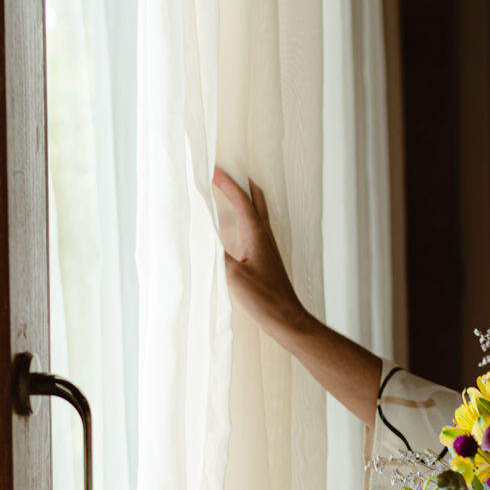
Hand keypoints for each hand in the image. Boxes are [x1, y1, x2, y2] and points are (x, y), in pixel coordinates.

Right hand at [215, 168, 306, 336]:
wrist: (287, 319)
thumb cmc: (264, 300)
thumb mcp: (234, 277)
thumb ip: (218, 255)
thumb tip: (202, 237)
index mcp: (257, 236)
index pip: (242, 201)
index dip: (227, 184)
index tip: (213, 170)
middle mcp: (265, 237)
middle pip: (257, 200)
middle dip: (243, 183)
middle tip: (228, 172)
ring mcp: (268, 247)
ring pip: (258, 213)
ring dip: (246, 198)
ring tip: (232, 191)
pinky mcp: (267, 258)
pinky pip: (256, 228)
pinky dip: (246, 217)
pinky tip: (238, 227)